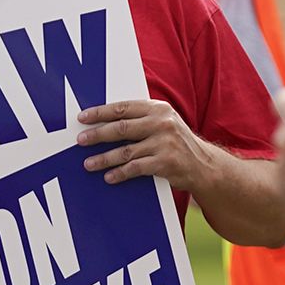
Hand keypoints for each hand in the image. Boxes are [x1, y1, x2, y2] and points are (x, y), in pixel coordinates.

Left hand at [77, 100, 213, 186]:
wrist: (203, 165)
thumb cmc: (177, 142)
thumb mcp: (164, 122)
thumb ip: (141, 119)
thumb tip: (105, 121)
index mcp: (158, 109)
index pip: (123, 108)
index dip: (100, 112)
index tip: (83, 118)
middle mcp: (162, 123)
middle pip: (122, 128)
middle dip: (98, 134)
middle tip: (81, 140)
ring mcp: (165, 143)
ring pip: (126, 151)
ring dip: (104, 158)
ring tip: (88, 163)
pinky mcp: (166, 162)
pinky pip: (136, 168)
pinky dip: (120, 173)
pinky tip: (109, 177)